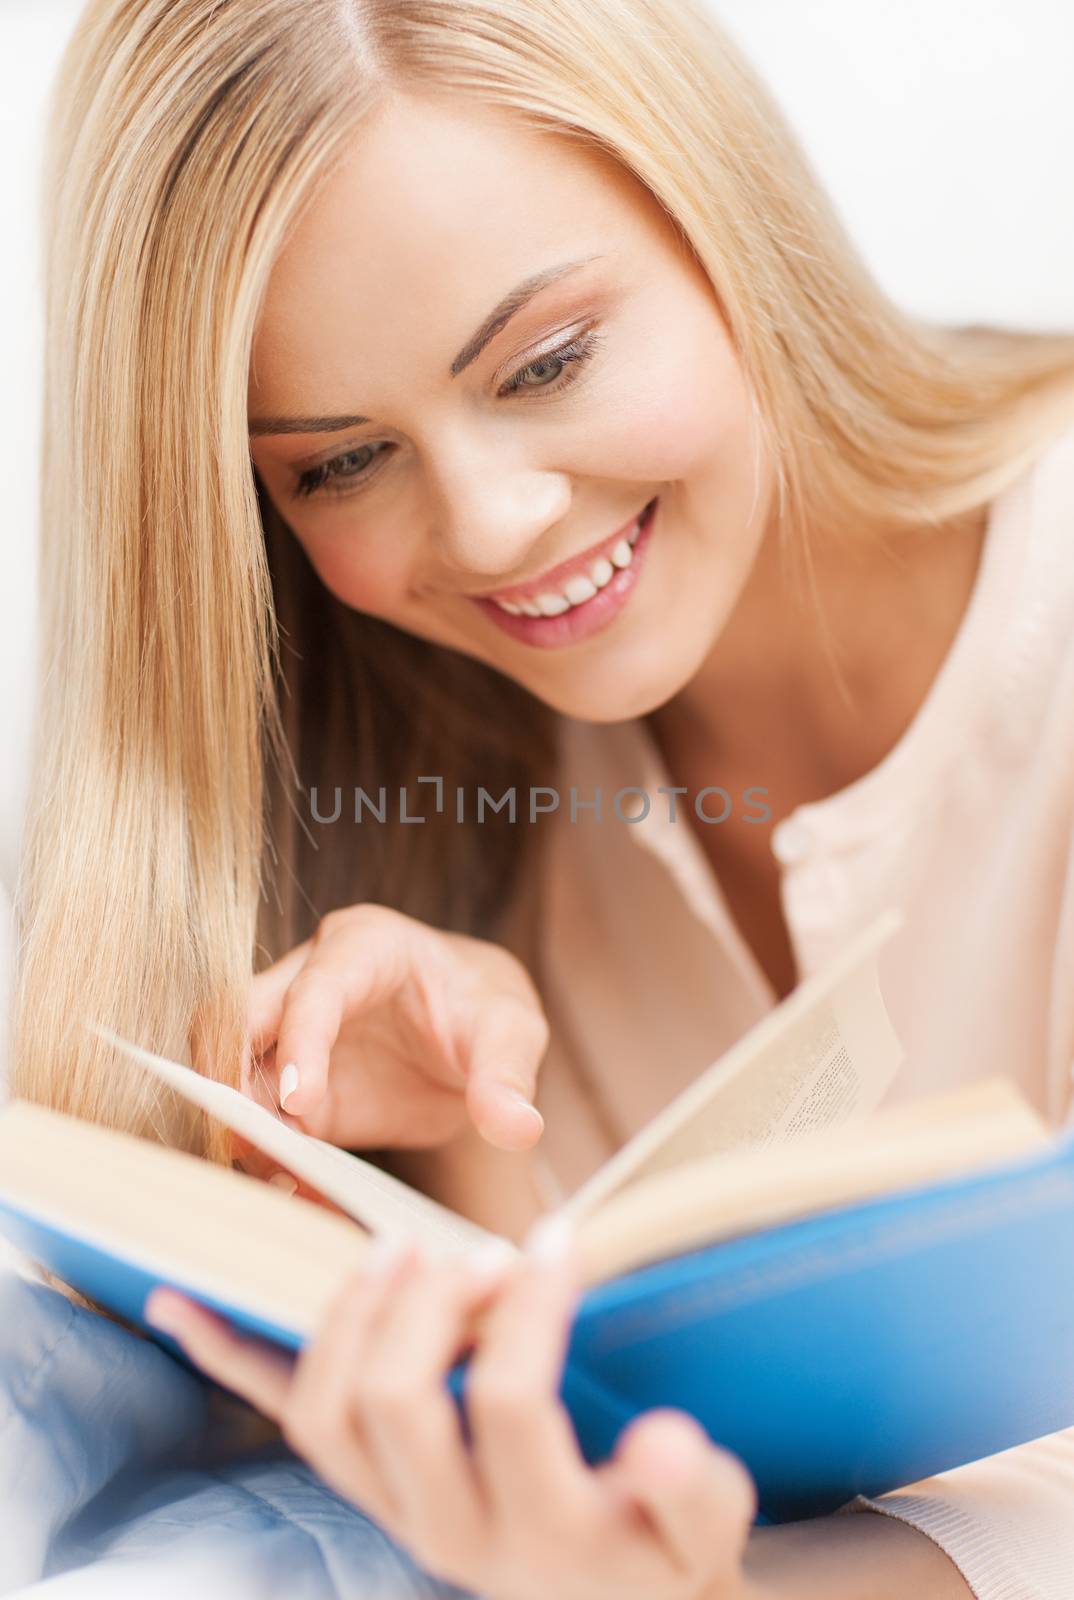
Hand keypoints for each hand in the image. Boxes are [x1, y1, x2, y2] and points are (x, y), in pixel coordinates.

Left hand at [144, 1229, 760, 1599]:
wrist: (613, 1597)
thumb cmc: (666, 1548)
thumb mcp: (706, 1527)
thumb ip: (691, 1490)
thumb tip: (662, 1441)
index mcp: (541, 1531)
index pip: (509, 1402)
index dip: (530, 1310)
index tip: (560, 1238)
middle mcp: (447, 1530)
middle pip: (395, 1401)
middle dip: (431, 1306)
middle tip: (480, 1248)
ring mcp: (394, 1510)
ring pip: (326, 1411)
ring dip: (350, 1315)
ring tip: (401, 1249)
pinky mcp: (367, 1486)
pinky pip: (285, 1419)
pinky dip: (229, 1358)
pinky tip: (179, 1303)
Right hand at [242, 903, 548, 1153]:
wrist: (475, 1037)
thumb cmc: (486, 1010)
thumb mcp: (512, 1032)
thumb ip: (507, 1076)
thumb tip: (517, 1127)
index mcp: (364, 945)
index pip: (315, 988)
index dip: (300, 1041)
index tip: (298, 1101)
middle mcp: (309, 979)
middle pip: (236, 1015)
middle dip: (231, 1073)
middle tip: (252, 1139)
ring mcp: (290, 1036)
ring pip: (229, 1068)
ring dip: (239, 1122)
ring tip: (277, 1174)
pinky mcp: (288, 1090)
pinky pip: (254, 1118)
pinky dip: (262, 1152)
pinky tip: (292, 1188)